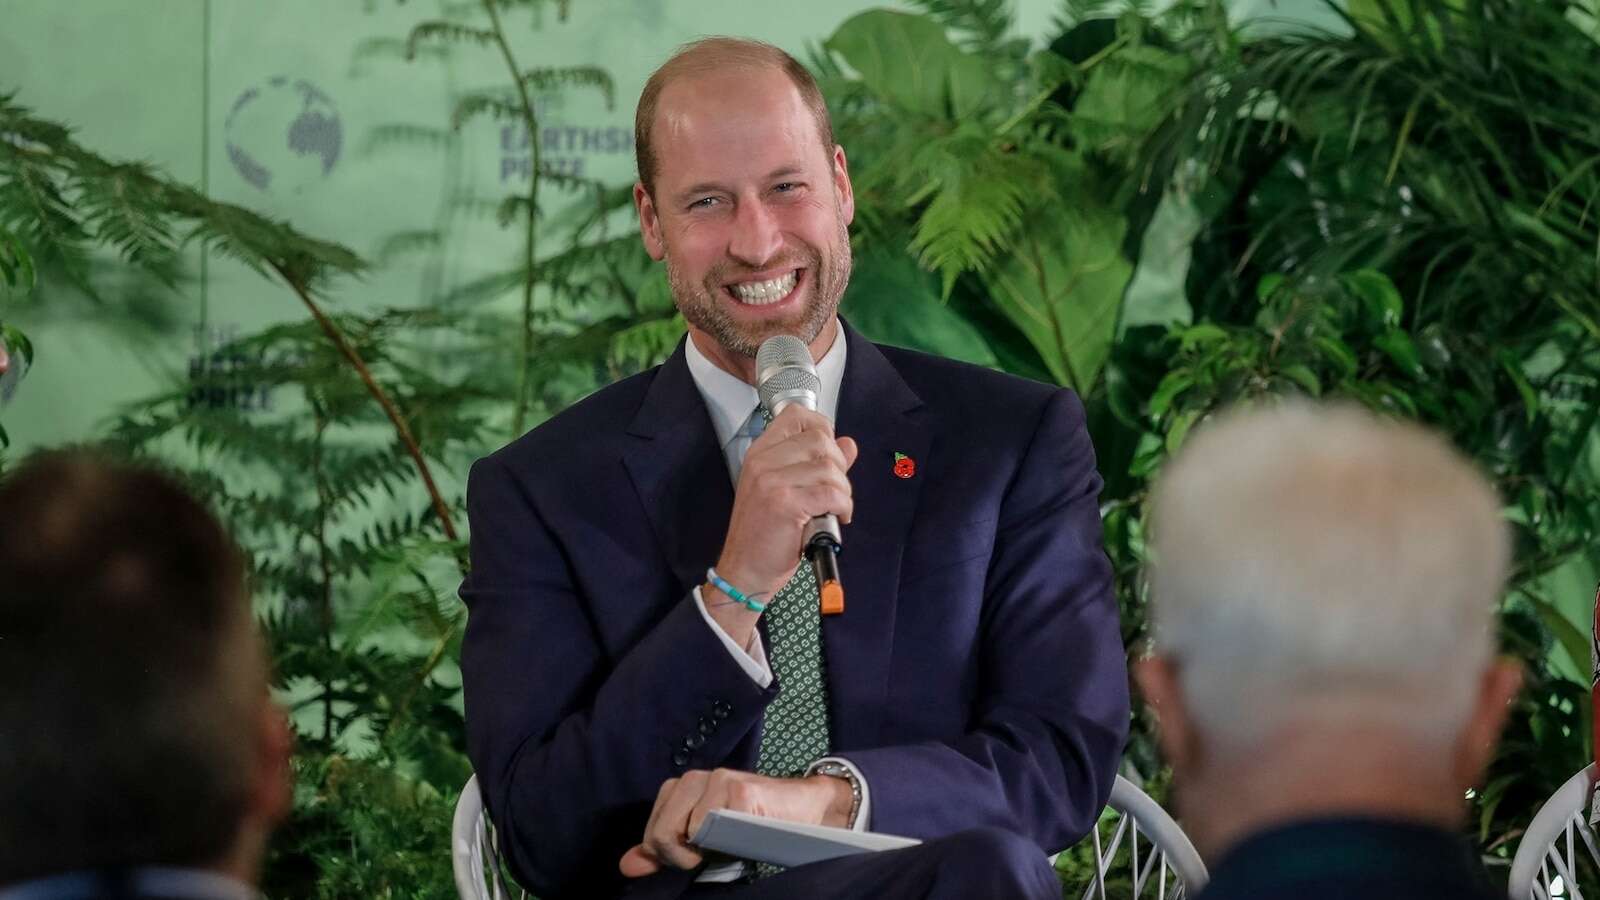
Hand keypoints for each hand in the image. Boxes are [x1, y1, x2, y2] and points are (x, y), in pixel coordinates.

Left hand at [618, 769, 850, 877]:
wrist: (801, 809)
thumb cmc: (750, 825)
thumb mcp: (702, 840)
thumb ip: (663, 850)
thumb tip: (626, 865)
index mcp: (680, 787)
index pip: (651, 831)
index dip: (669, 854)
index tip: (696, 856)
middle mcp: (693, 778)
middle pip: (661, 832)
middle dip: (682, 856)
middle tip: (710, 855)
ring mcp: (716, 779)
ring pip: (686, 830)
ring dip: (705, 849)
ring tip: (726, 844)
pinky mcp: (739, 788)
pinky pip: (713, 826)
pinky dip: (726, 840)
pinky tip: (743, 833)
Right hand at [707, 406, 857, 640]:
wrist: (744, 571)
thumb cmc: (764, 534)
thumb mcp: (786, 490)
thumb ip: (816, 463)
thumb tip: (848, 443)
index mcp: (760, 453)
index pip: (796, 416)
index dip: (822, 428)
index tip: (830, 452)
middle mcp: (763, 461)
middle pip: (820, 439)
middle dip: (839, 464)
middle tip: (835, 489)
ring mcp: (771, 481)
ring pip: (829, 467)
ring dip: (843, 490)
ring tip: (835, 507)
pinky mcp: (785, 503)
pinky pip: (831, 493)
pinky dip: (842, 506)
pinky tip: (837, 517)